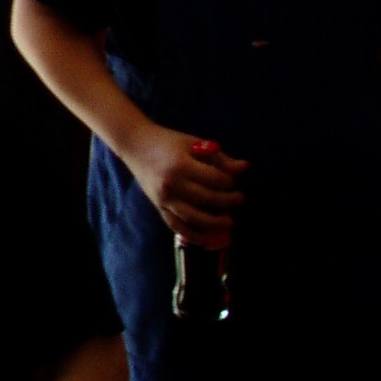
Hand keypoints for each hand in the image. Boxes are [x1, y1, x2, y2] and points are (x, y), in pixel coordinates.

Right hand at [121, 127, 246, 247]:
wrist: (135, 145)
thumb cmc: (167, 141)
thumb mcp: (194, 144)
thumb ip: (220, 158)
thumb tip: (245, 168)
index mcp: (181, 166)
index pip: (215, 180)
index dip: (229, 182)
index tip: (234, 181)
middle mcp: (172, 185)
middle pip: (207, 199)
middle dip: (228, 201)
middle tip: (240, 198)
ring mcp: (164, 198)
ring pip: (193, 218)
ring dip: (214, 224)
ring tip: (229, 223)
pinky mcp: (158, 206)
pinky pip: (176, 225)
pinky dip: (192, 234)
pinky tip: (206, 239)